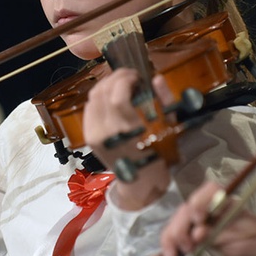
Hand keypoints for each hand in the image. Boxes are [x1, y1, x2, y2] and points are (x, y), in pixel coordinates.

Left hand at [82, 68, 173, 209]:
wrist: (139, 180)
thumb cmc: (158, 153)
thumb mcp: (168, 126)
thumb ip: (164, 99)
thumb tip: (156, 78)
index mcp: (129, 131)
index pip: (118, 96)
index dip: (125, 79)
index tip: (137, 75)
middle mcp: (107, 132)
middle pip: (102, 92)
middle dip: (115, 77)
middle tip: (129, 75)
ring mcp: (94, 134)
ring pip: (93, 97)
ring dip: (106, 84)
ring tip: (119, 83)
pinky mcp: (88, 136)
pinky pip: (88, 108)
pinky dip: (98, 97)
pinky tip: (109, 96)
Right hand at [160, 180, 255, 255]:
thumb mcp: (239, 243)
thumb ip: (216, 237)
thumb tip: (195, 234)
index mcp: (226, 203)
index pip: (209, 190)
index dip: (199, 202)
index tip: (198, 220)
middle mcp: (211, 207)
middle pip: (187, 209)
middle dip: (179, 227)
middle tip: (184, 248)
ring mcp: (203, 219)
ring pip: (179, 222)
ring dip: (172, 237)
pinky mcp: (198, 232)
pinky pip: (181, 234)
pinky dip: (172, 244)